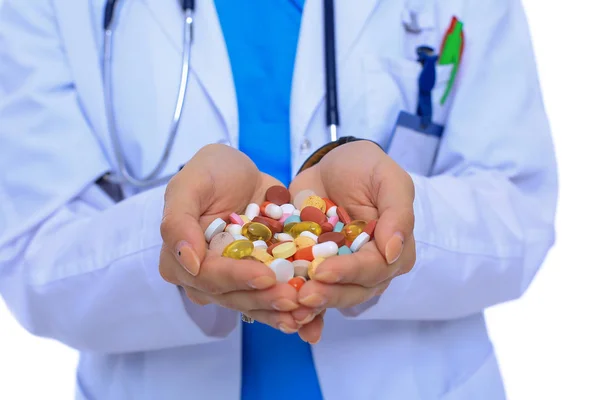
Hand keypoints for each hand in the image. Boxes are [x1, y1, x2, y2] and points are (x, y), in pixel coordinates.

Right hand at [159, 144, 300, 331]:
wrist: (244, 171)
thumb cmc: (210, 172)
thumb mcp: (189, 184)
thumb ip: (178, 221)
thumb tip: (188, 262)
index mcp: (181, 260)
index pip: (208, 276)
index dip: (236, 278)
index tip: (265, 276)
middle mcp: (206, 277)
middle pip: (234, 296)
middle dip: (264, 300)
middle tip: (293, 299)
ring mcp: (235, 280)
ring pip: (256, 303)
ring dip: (280, 312)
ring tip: (306, 314)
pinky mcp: (261, 278)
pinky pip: (275, 296)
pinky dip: (293, 308)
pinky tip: (313, 317)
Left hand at [289, 141, 415, 337]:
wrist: (329, 163)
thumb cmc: (364, 167)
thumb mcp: (387, 179)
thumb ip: (397, 213)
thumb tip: (394, 251)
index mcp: (393, 248)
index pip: (376, 268)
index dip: (350, 272)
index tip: (323, 271)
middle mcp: (371, 265)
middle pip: (354, 289)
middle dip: (329, 294)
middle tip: (303, 295)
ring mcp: (343, 269)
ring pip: (333, 295)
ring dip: (314, 305)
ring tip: (292, 306)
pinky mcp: (317, 268)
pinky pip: (313, 292)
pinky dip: (304, 311)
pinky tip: (291, 323)